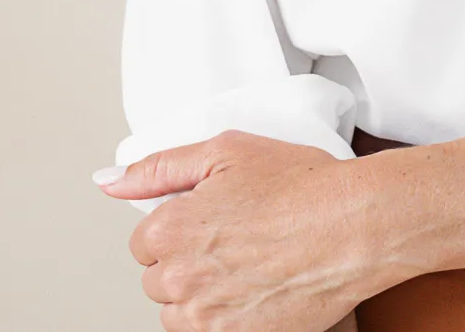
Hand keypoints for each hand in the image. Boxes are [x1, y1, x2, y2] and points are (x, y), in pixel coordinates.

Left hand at [98, 130, 380, 331]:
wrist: (355, 225)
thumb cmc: (301, 184)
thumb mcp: (227, 150)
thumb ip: (159, 167)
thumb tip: (108, 181)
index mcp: (169, 230)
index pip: (144, 241)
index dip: (181, 223)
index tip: (216, 215)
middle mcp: (179, 280)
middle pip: (160, 280)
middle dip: (189, 260)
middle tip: (237, 236)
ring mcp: (207, 318)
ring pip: (181, 314)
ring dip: (204, 293)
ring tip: (249, 263)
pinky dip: (228, 316)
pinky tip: (257, 288)